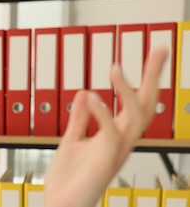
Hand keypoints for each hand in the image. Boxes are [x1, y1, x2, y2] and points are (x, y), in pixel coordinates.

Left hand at [44, 46, 167, 206]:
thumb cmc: (68, 180)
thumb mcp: (71, 141)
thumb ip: (80, 120)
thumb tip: (84, 93)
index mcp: (115, 136)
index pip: (135, 102)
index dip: (145, 78)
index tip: (154, 53)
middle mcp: (122, 142)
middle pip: (146, 105)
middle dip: (153, 76)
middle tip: (160, 48)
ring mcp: (116, 151)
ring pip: (135, 117)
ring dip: (127, 91)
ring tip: (115, 67)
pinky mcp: (105, 160)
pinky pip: (111, 133)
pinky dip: (102, 113)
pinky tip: (91, 96)